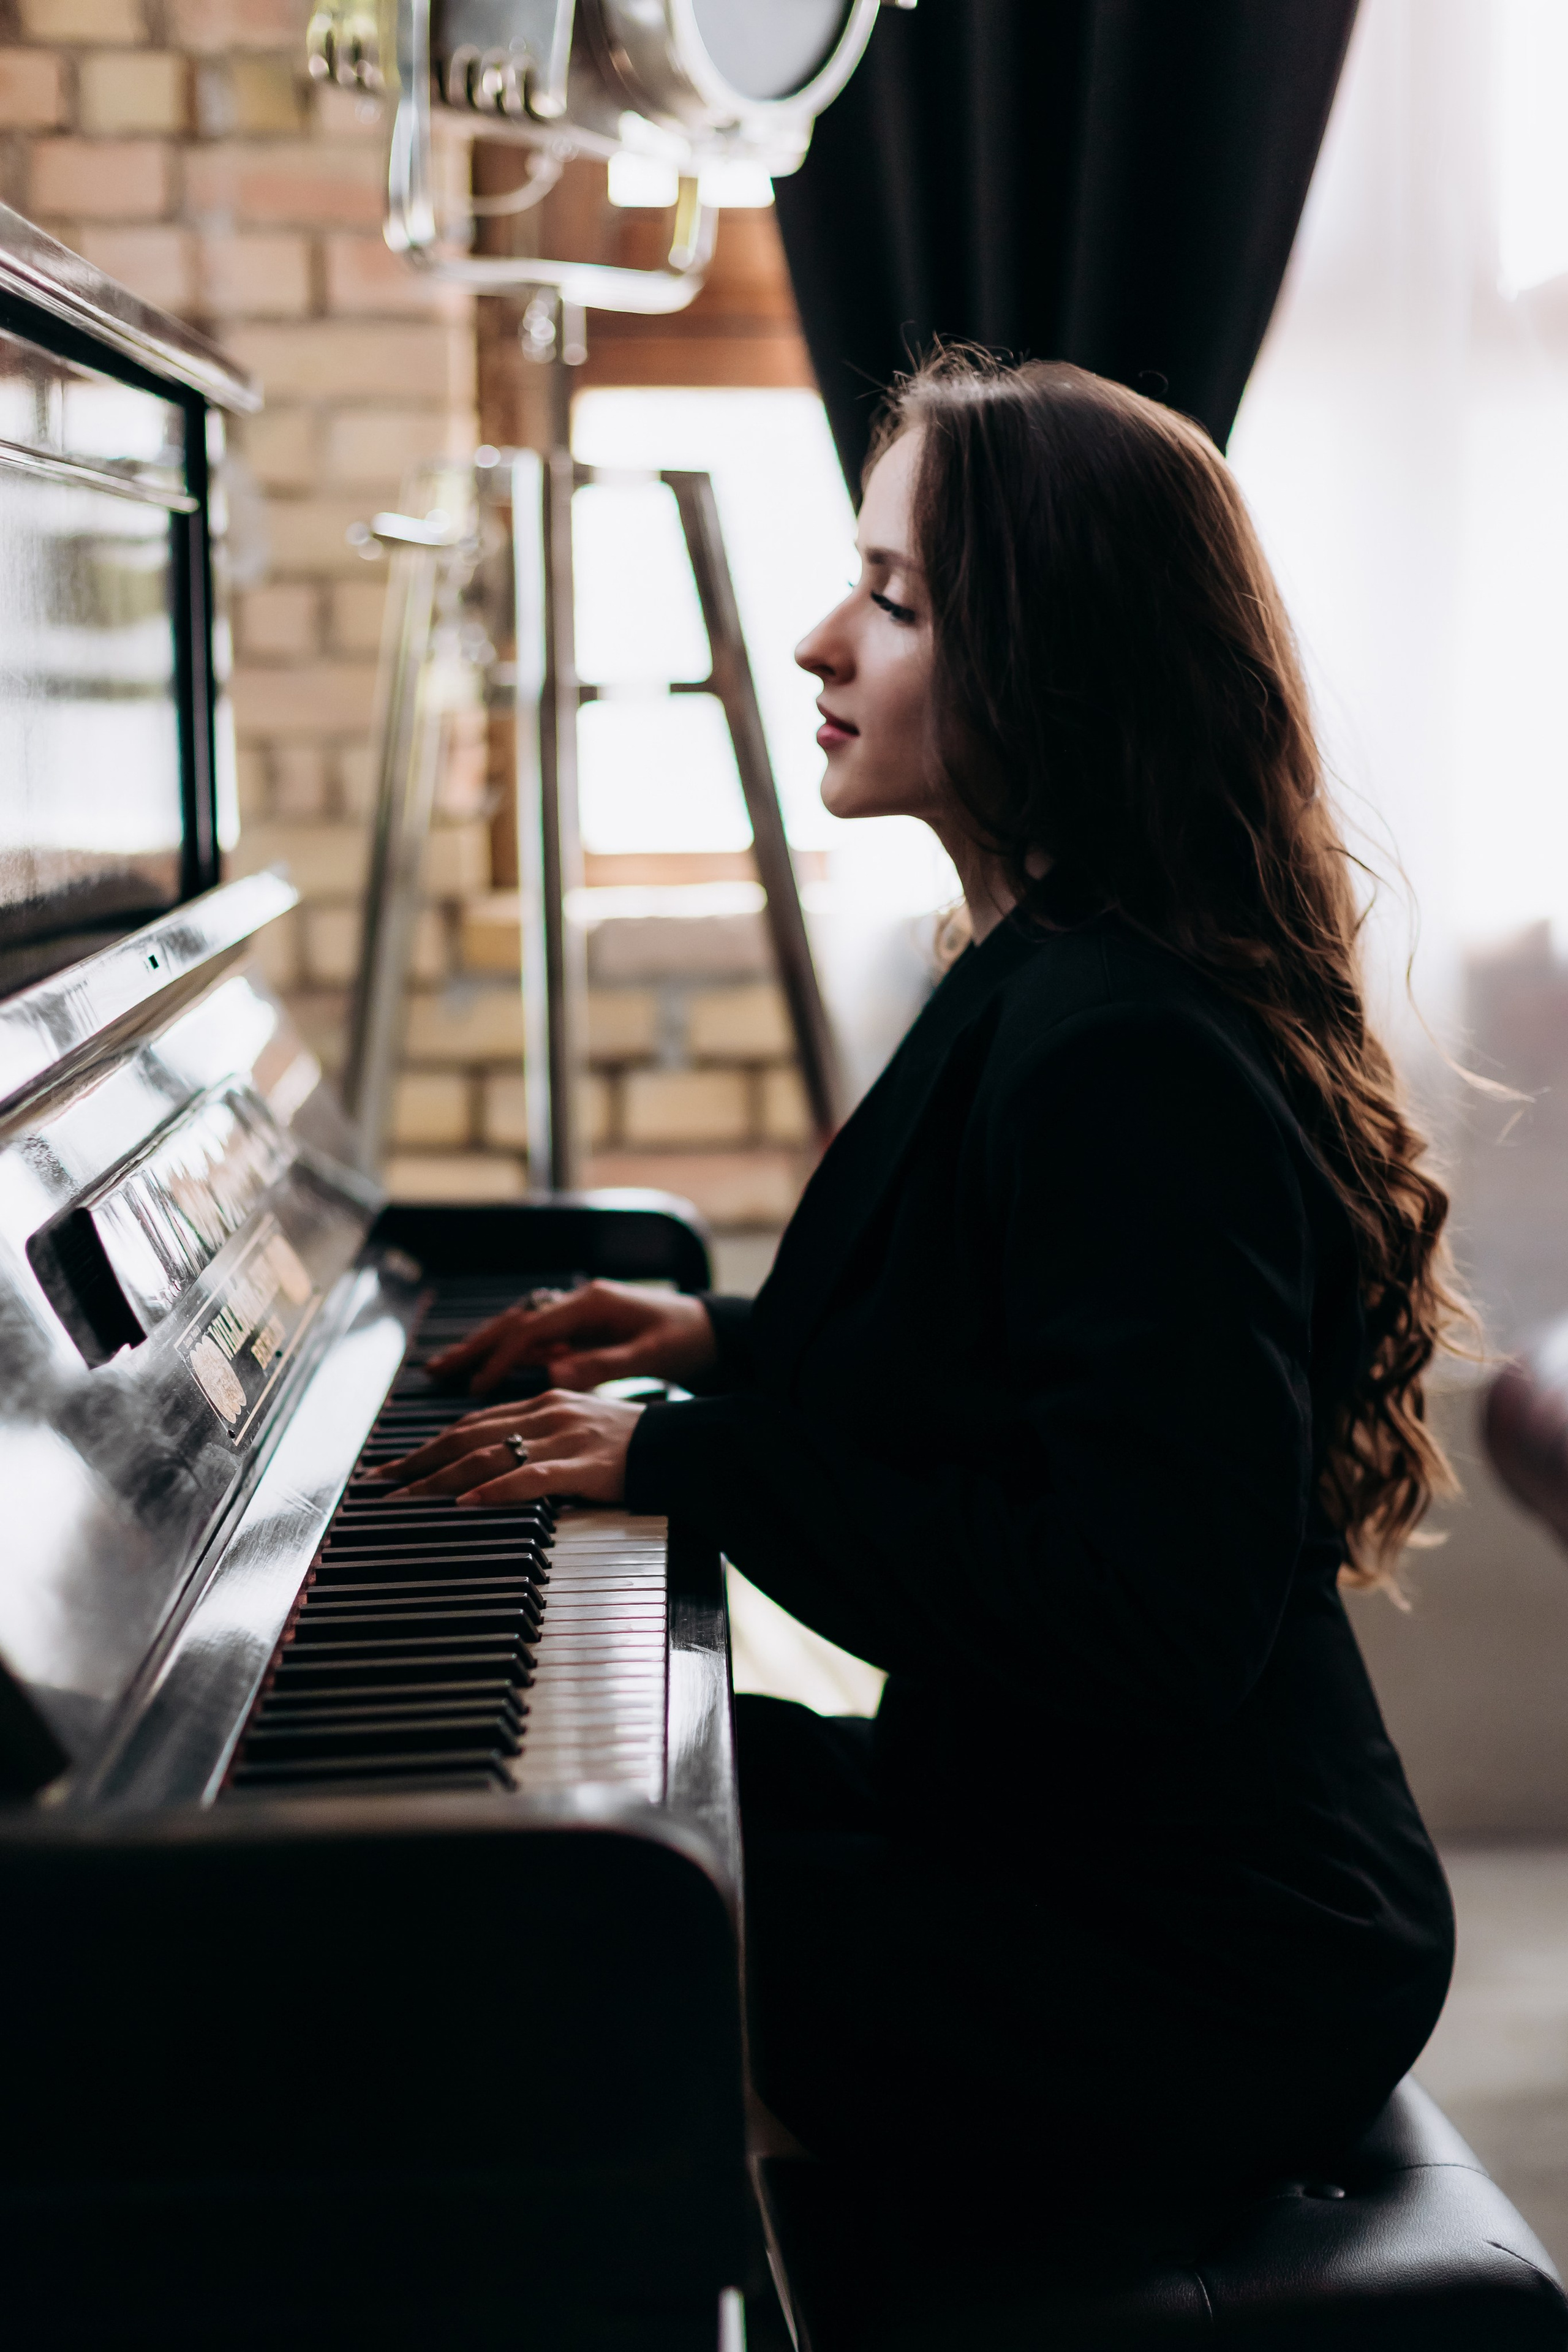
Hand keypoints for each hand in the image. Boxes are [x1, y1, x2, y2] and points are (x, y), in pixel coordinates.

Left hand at [373, 1390, 644, 1506]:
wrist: (685, 1444)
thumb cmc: (633, 1444)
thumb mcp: (579, 1429)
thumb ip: (538, 1438)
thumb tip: (492, 1462)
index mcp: (543, 1404)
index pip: (471, 1423)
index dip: (427, 1445)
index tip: (393, 1466)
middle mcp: (547, 1414)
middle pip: (467, 1437)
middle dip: (417, 1462)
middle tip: (377, 1484)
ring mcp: (565, 1438)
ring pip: (489, 1456)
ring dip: (439, 1479)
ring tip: (404, 1498)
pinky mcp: (585, 1465)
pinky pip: (532, 1478)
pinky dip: (495, 1491)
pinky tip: (467, 1503)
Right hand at [425, 1278, 717, 1394]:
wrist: (713, 1329)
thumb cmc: (685, 1340)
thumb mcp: (650, 1357)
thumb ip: (603, 1366)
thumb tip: (554, 1377)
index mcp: (591, 1304)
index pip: (532, 1331)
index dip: (501, 1358)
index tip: (476, 1385)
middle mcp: (577, 1303)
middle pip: (514, 1324)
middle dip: (474, 1347)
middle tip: (436, 1370)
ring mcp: (577, 1314)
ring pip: (519, 1329)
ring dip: (484, 1348)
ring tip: (447, 1369)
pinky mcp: (581, 1328)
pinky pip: (534, 1339)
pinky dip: (507, 1353)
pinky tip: (487, 1370)